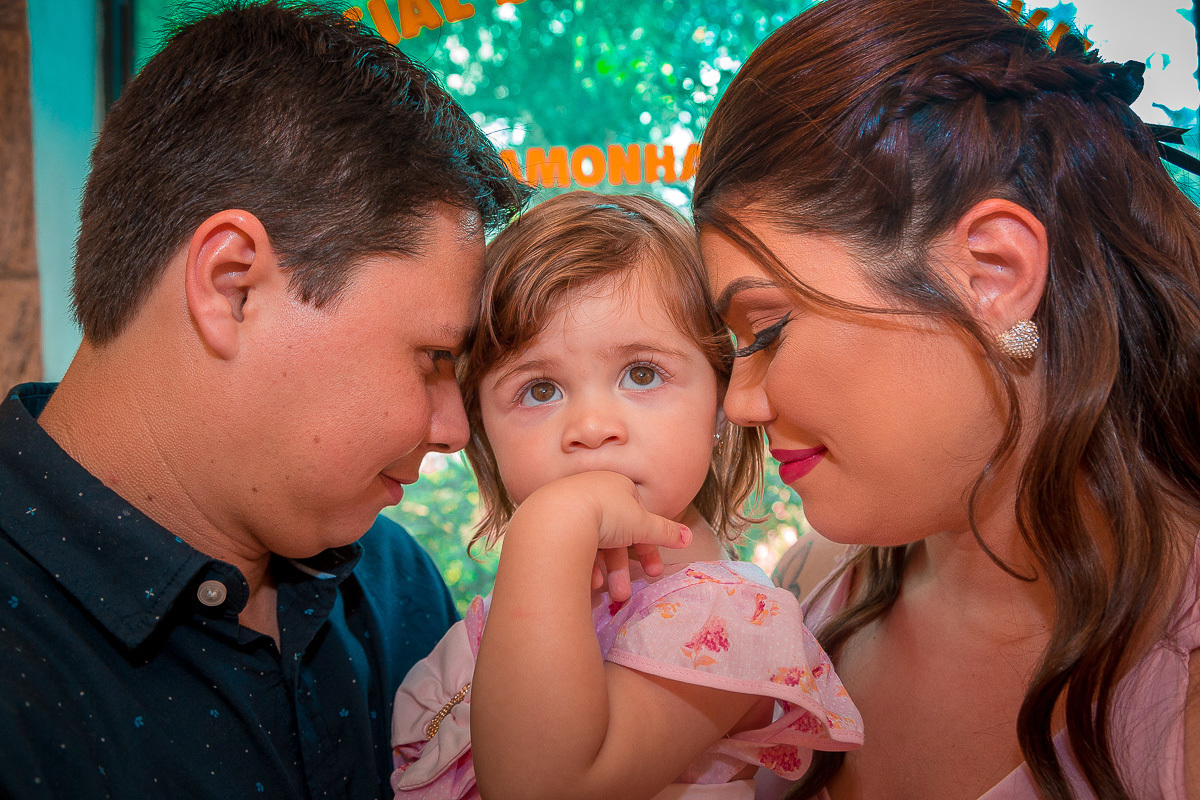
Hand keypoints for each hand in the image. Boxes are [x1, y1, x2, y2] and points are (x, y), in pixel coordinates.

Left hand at [515, 471, 691, 599]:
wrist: (555, 519)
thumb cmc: (605, 514)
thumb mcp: (642, 525)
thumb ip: (666, 532)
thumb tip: (689, 537)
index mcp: (617, 486)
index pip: (639, 518)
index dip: (649, 547)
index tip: (654, 571)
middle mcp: (593, 492)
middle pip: (615, 535)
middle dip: (623, 569)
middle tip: (626, 594)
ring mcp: (570, 506)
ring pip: (594, 544)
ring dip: (605, 573)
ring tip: (609, 596)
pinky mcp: (552, 523)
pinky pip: (573, 546)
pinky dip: (584, 566)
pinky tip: (589, 585)